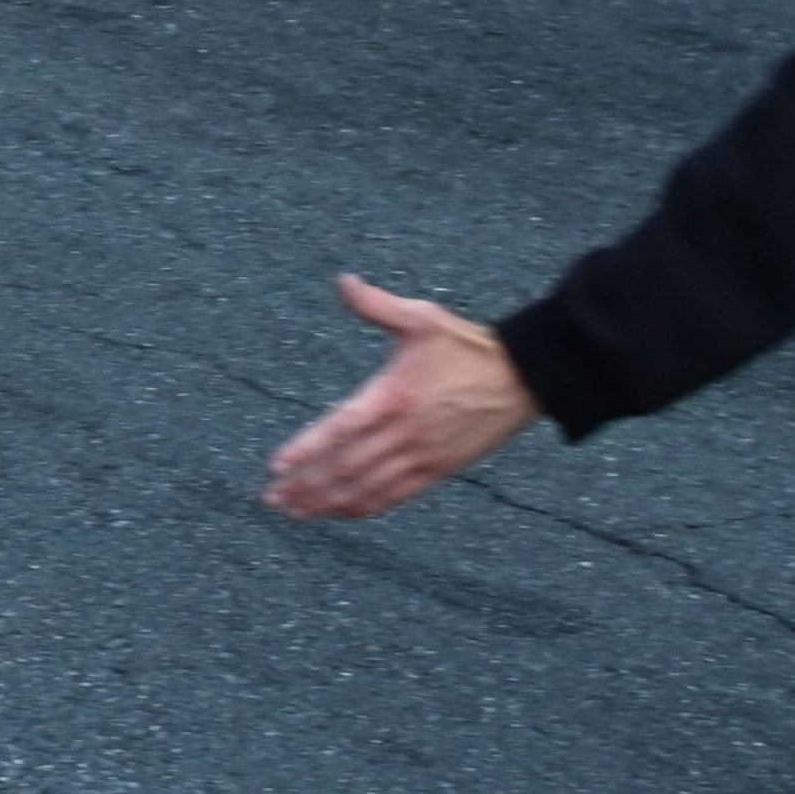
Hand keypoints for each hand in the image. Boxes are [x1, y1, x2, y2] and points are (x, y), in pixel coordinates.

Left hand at [261, 274, 539, 520]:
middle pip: (347, 467)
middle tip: (272, 497)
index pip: (341, 428)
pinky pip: (394, 496)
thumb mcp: (423, 317)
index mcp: (394, 395)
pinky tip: (339, 512)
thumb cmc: (467, 346)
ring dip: (327, 504)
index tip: (277, 466)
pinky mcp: (438, 471)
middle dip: (307, 485)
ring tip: (294, 510)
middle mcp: (405, 432)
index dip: (308, 450)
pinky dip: (364, 508)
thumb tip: (343, 281)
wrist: (522, 378)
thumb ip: (377, 305)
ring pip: (366, 489)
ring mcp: (422, 456)